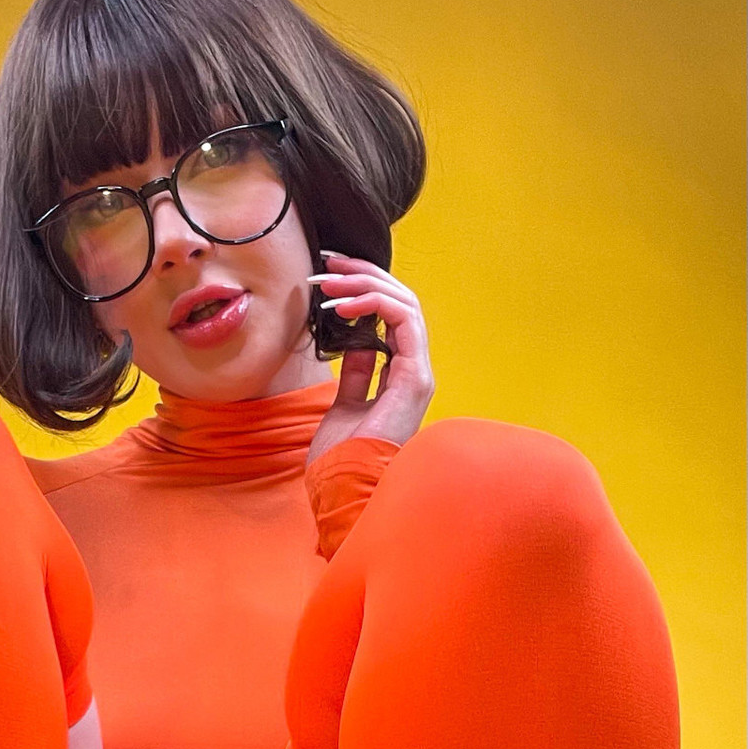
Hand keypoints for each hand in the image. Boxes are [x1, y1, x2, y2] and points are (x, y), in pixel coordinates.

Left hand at [305, 251, 434, 467]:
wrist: (344, 486)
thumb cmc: (341, 456)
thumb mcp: (346, 403)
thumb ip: (357, 371)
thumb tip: (354, 338)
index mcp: (400, 378)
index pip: (391, 317)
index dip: (364, 289)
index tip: (332, 275)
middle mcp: (414, 371)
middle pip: (400, 303)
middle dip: (364, 276)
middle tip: (331, 263)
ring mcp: (418, 373)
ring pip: (405, 304)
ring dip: (366, 284)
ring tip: (332, 282)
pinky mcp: (414, 376)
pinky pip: (403, 320)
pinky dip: (374, 303)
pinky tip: (343, 305)